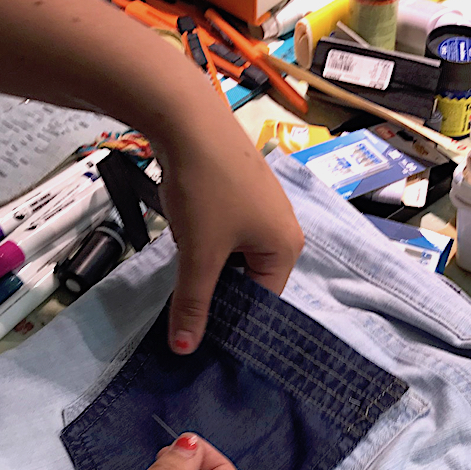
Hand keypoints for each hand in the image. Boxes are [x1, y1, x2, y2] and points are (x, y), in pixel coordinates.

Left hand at [153, 114, 304, 354]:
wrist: (187, 118)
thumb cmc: (205, 189)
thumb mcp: (198, 254)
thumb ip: (193, 304)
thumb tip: (184, 351)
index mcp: (286, 248)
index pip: (262, 300)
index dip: (230, 316)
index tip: (200, 328)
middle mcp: (284, 229)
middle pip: (249, 278)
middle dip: (217, 284)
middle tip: (187, 296)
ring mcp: (264, 206)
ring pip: (234, 253)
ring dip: (208, 258)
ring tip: (186, 253)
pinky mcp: (243, 189)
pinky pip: (227, 229)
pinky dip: (206, 235)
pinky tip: (186, 225)